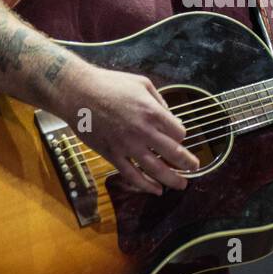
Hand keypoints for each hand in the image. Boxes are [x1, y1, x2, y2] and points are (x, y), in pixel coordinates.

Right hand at [56, 66, 199, 194]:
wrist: (78, 92)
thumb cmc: (110, 84)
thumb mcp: (142, 83)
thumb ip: (159, 101)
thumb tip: (169, 115)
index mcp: (152, 112)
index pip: (179, 132)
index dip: (182, 135)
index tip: (179, 136)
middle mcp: (143, 131)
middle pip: (173, 153)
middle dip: (188, 163)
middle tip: (194, 167)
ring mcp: (127, 146)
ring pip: (155, 169)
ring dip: (172, 179)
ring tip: (182, 185)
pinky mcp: (112, 154)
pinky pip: (132, 175)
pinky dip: (145, 185)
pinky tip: (156, 190)